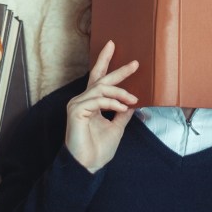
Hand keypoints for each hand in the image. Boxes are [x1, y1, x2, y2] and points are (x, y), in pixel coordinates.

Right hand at [65, 40, 138, 172]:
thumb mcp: (117, 127)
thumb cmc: (98, 149)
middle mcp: (83, 100)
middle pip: (101, 78)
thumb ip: (122, 113)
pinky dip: (112, 102)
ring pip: (102, 89)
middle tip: (135, 63)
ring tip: (133, 99)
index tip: (113, 46)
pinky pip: (97, 100)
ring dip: (121, 93)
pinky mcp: (76, 111)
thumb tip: (133, 102)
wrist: (88, 166)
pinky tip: (122, 108)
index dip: (105, 61)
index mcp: (91, 103)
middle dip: (119, 70)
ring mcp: (77, 104)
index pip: (98, 78)